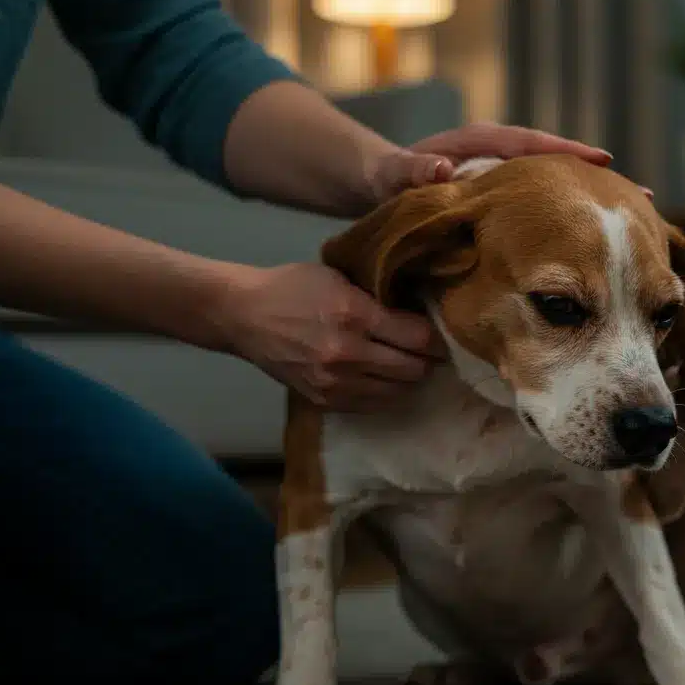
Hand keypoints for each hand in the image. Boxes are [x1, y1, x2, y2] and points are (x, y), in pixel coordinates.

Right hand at [216, 262, 445, 411]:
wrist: (243, 315)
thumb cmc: (293, 288)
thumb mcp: (340, 280)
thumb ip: (378, 300)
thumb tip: (420, 316)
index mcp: (354, 315)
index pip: (418, 338)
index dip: (436, 339)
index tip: (441, 335)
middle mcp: (347, 354)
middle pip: (412, 369)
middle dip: (426, 361)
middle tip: (430, 353)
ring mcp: (335, 383)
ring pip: (397, 392)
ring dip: (409, 380)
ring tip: (411, 366)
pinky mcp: (325, 401)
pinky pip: (373, 405)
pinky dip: (386, 393)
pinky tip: (386, 379)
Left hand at [366, 122, 652, 203]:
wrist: (382, 189)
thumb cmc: (386, 183)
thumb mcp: (391, 176)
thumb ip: (410, 172)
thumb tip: (438, 169)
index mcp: (479, 145)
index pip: (530, 144)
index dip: (567, 153)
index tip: (602, 160)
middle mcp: (505, 160)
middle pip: (561, 169)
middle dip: (600, 185)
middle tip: (643, 199)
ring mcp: (514, 186)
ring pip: (564, 194)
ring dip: (599, 210)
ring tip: (642, 225)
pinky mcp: (516, 208)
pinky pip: (554, 214)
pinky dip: (581, 227)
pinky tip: (609, 249)